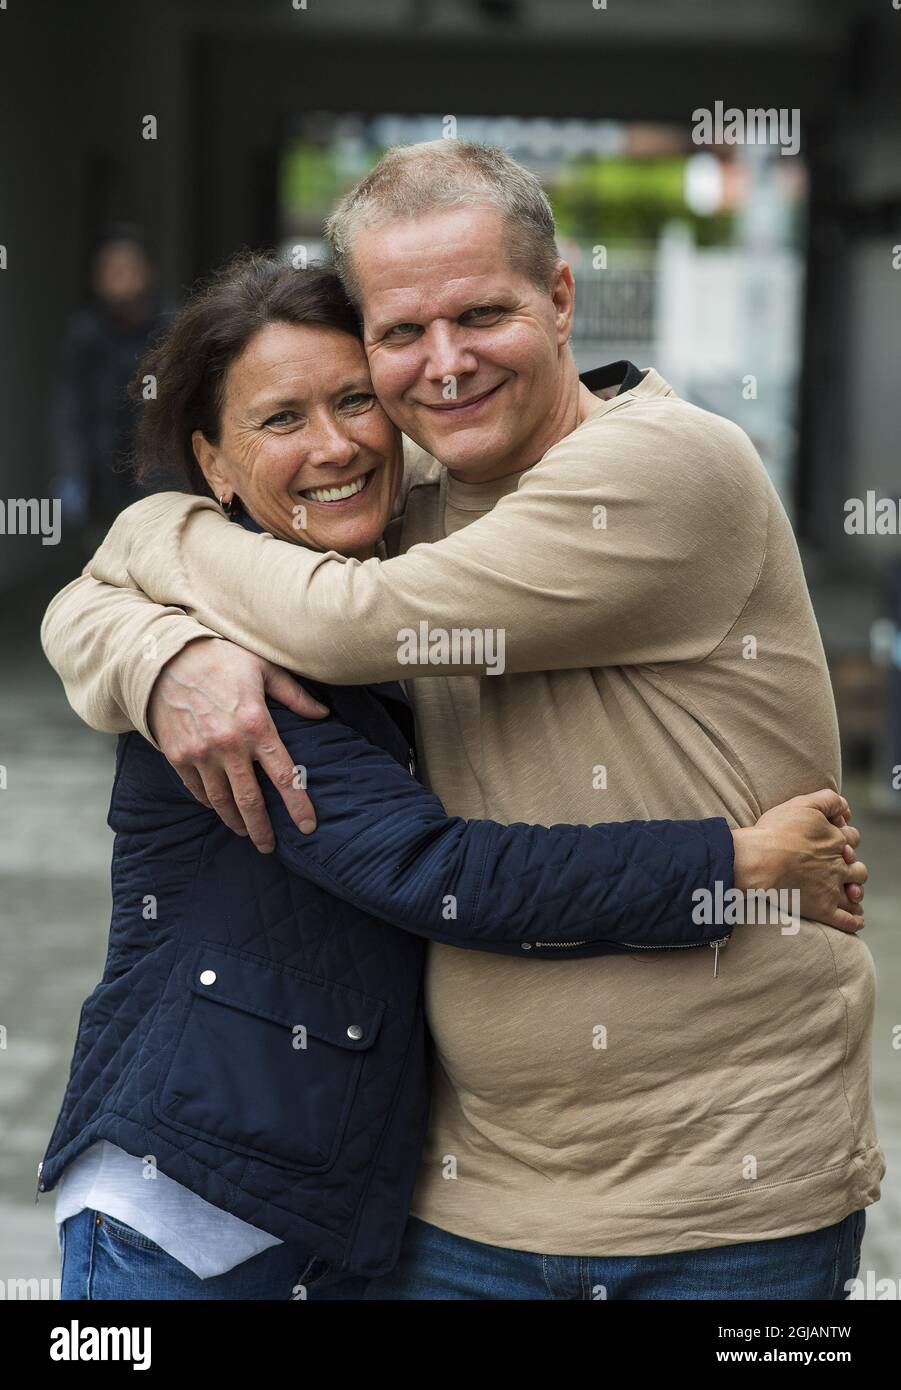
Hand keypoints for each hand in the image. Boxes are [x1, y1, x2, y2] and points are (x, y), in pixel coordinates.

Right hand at [147, 636, 328, 851]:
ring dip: (235, 822)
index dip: (298, 806)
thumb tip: (323, 714)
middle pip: (251, 801)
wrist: (165, 657)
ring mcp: (200, 753)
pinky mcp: (178, 756)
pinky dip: (210, 802)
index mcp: (257, 725)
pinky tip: (219, 807)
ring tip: (245, 832)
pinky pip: (197, 789)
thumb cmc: (221, 659)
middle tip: (270, 847)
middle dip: (262, 829)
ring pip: (222, 801)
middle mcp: (229, 745)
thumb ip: (295, 695)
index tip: (308, 827)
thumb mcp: (264, 669)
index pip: (285, 776)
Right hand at [732, 789, 866, 933]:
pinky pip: (846, 921)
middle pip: (858, 867)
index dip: (846, 837)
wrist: (759, 861)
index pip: (852, 837)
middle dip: (852, 867)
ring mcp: (832, 889)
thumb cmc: (776, 831)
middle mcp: (839, 865)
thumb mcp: (803, 804)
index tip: (835, 840)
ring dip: (855, 892)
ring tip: (851, 893)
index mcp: (836, 841)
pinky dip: (854, 922)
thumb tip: (846, 809)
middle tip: (842, 867)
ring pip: (856, 893)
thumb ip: (828, 800)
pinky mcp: (823, 909)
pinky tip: (856, 921)